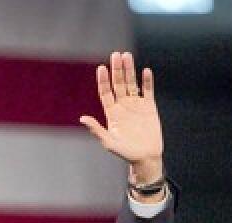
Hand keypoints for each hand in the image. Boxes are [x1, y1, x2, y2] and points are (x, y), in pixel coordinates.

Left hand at [79, 51, 163, 182]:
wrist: (145, 158)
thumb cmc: (125, 153)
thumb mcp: (108, 142)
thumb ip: (96, 129)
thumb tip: (82, 118)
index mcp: (112, 113)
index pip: (105, 92)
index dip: (103, 80)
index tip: (101, 67)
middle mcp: (123, 106)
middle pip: (118, 84)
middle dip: (117, 70)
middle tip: (116, 55)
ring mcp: (136, 105)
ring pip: (132, 83)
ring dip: (130, 70)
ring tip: (127, 56)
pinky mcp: (149, 107)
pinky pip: (148, 91)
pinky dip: (147, 81)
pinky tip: (145, 71)